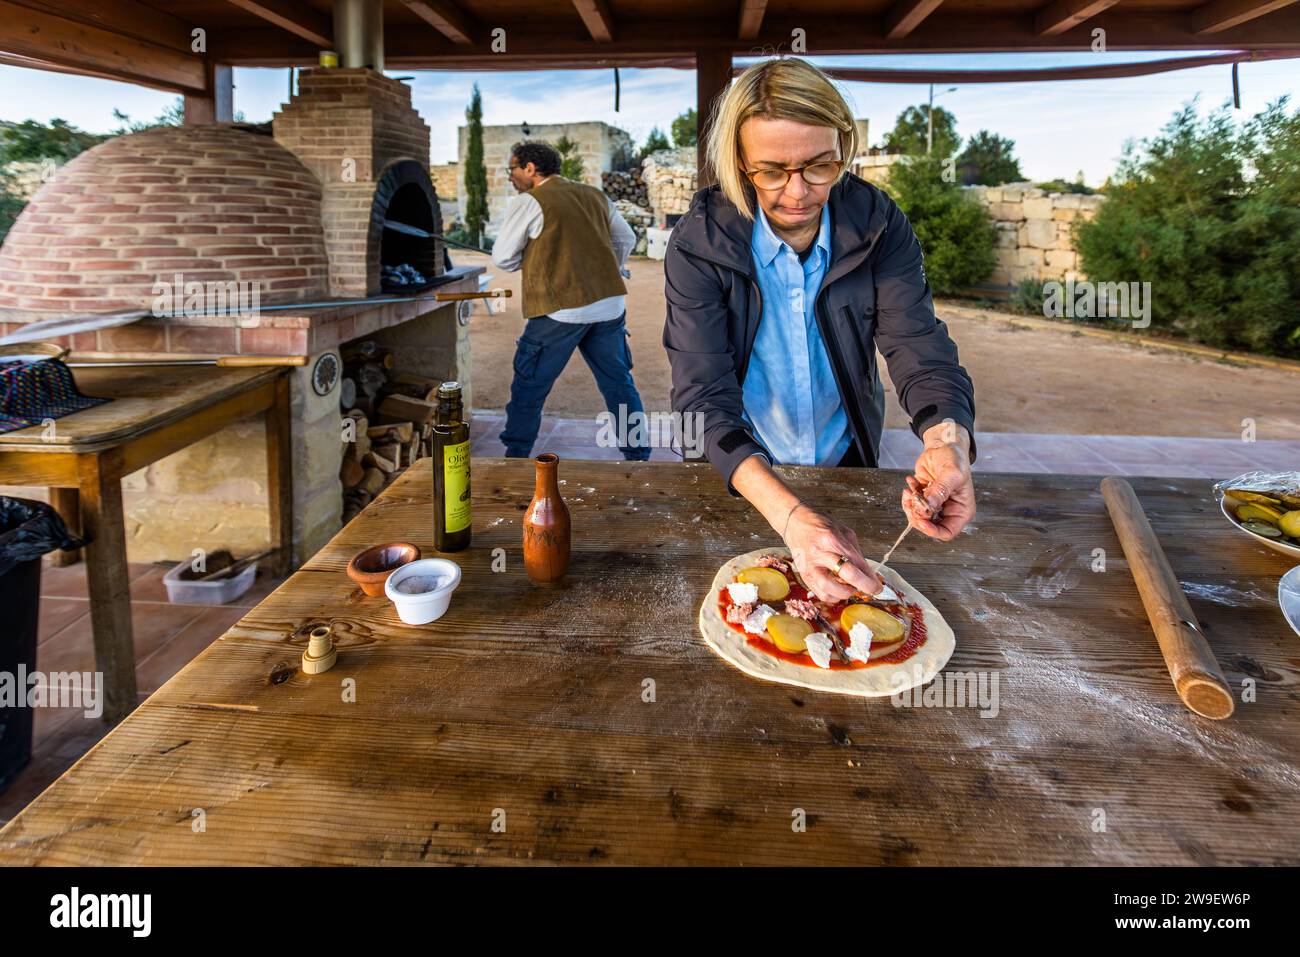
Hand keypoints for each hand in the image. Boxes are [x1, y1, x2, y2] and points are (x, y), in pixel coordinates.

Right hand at [782, 504, 882, 602]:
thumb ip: (855, 552)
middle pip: (847, 574)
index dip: (871, 576)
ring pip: (830, 589)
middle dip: (865, 585)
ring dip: (846, 593)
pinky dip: (832, 596)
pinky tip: (838, 590)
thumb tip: (868, 573)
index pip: (857, 562)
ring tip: (852, 589)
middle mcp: (820, 552)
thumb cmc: (819, 524)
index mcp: (832, 539)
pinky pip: (819, 592)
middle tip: (873, 590)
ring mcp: (810, 565)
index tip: (879, 584)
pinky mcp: (804, 574)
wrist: (794, 522)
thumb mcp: (843, 532)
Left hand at [905, 422, 975, 540]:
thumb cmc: (955, 459)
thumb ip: (940, 491)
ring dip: (910, 504)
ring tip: (909, 490)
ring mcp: (935, 504)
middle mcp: (948, 510)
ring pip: (917, 516)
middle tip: (912, 501)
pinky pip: (912, 503)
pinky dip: (908, 494)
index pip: (947, 532)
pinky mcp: (924, 496)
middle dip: (917, 515)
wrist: (944, 445)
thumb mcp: (952, 474)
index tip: (920, 520)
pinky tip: (911, 480)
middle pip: (929, 525)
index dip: (932, 531)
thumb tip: (927, 507)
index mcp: (961, 511)